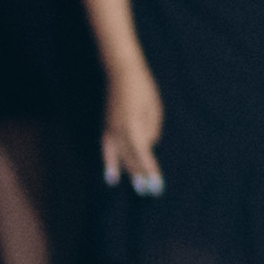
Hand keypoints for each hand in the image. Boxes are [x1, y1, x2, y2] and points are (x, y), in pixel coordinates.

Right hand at [99, 64, 164, 188]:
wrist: (121, 72)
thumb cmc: (143, 88)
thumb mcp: (154, 109)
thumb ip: (152, 130)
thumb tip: (149, 146)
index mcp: (134, 125)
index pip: (144, 154)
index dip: (150, 170)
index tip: (157, 184)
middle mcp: (120, 130)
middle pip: (132, 158)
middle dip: (141, 175)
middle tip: (149, 191)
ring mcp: (111, 129)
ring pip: (120, 156)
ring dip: (129, 172)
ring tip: (137, 188)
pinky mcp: (106, 127)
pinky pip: (107, 150)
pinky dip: (109, 164)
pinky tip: (110, 177)